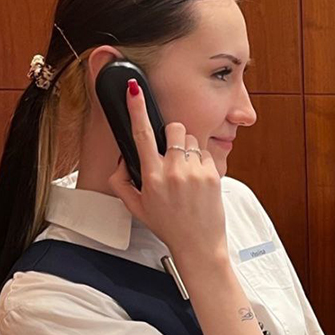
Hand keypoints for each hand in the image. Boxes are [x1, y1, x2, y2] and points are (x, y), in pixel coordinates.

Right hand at [107, 79, 228, 263]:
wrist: (199, 244)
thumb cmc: (170, 227)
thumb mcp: (137, 208)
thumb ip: (122, 182)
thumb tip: (121, 161)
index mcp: (152, 177)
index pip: (141, 134)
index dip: (136, 108)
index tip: (134, 89)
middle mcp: (173, 171)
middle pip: (172, 129)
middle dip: (171, 136)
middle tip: (171, 155)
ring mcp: (194, 172)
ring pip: (189, 139)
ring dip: (186, 149)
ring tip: (185, 173)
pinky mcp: (212, 174)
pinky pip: (204, 153)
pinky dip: (200, 161)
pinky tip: (197, 180)